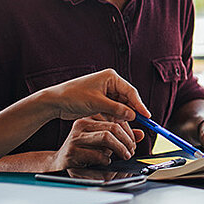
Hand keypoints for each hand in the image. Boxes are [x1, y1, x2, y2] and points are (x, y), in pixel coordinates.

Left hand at [37, 69, 151, 121]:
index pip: (130, 91)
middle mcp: (110, 83)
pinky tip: (116, 124)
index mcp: (110, 77)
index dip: (140, 105)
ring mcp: (105, 92)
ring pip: (121, 106)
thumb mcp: (97, 103)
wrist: (56, 101)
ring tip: (124, 126)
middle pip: (128, 99)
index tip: (147, 117)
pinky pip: (114, 109)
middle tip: (140, 124)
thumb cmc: (74, 97)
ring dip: (123, 115)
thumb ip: (117, 109)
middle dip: (132, 111)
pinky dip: (116, 117)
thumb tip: (133, 115)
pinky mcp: (101, 101)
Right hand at [51, 117, 141, 169]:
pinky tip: (106, 162)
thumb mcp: (103, 142)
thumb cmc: (84, 151)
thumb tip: (141, 134)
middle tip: (131, 151)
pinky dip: (106, 159)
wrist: (60, 162)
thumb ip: (121, 137)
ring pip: (106, 138)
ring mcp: (76, 137)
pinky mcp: (73, 151)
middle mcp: (82, 124)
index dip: (129, 132)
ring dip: (120, 149)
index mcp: (90, 118)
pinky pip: (97, 154)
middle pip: (113, 127)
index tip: (134, 143)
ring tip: (124, 155)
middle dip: (127, 141)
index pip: (115, 119)